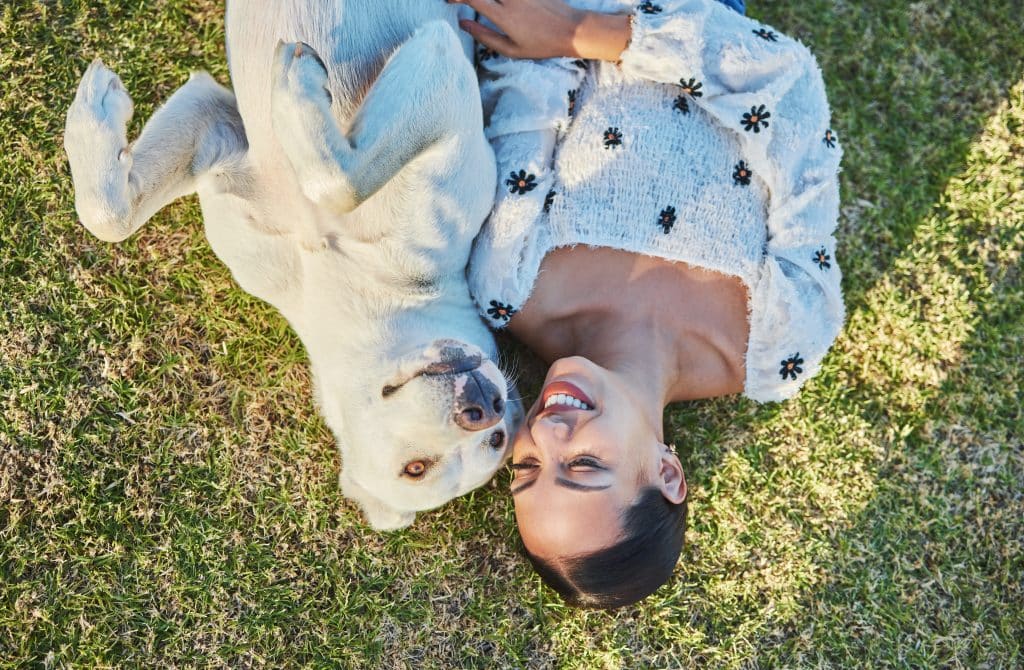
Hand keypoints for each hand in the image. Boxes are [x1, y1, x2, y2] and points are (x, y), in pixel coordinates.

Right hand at [449, 0, 631, 61]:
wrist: (572, 30)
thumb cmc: (542, 45)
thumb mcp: (512, 50)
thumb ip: (485, 36)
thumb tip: (463, 24)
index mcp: (504, 16)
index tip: (448, 1)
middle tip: (459, 1)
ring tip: (476, 3)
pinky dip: (500, 0)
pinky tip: (497, 5)